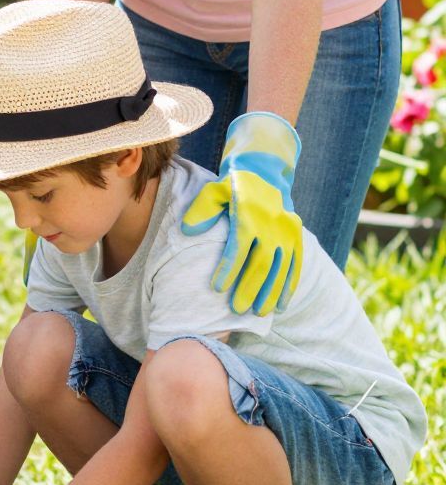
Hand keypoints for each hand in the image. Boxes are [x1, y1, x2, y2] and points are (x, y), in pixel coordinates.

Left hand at [181, 111, 302, 315]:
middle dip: (249, 287)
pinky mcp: (297, 237)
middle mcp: (272, 224)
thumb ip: (201, 210)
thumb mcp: (213, 191)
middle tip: (237, 309)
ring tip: (259, 313)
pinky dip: (289, 286)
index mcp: (250, 213)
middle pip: (262, 262)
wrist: (265, 171)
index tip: (217, 288)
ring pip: (281, 267)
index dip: (229, 268)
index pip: (239, 246)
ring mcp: (288, 232)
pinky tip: (281, 306)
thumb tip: (188, 230)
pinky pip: (296, 265)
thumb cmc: (232, 186)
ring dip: (270, 292)